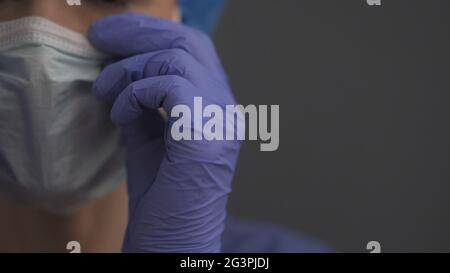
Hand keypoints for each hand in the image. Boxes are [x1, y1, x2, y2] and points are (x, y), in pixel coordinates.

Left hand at [88, 13, 240, 252]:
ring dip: (129, 70)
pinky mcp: (206, 133)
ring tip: (105, 91)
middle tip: (99, 37)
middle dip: (140, 33)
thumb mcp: (148, 136)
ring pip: (176, 59)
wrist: (173, 238)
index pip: (193, 49)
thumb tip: (120, 70)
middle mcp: (226, 107)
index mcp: (215, 105)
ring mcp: (221, 119)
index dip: (153, 32)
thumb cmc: (162, 194)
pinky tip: (121, 114)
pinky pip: (169, 86)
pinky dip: (136, 94)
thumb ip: (143, 101)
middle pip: (189, 43)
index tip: (113, 35)